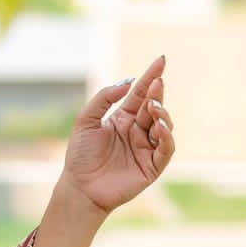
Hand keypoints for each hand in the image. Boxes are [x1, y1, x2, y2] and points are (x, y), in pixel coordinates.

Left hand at [60, 56, 175, 216]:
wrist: (79, 186)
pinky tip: (159, 125)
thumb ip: (104, 99)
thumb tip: (127, 82)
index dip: (151, 77)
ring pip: (164, 125)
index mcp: (123, 118)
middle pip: (154, 106)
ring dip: (161, 113)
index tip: (161, 60)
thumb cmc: (80, 155)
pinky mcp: (152, 166)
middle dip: (157, 93)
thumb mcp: (86, 120)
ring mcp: (146, 148)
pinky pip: (166, 149)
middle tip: (157, 82)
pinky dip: (166, 136)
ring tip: (153, 106)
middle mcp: (138, 131)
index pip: (140, 94)